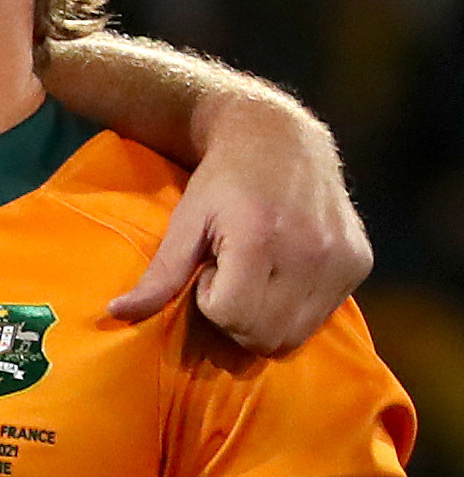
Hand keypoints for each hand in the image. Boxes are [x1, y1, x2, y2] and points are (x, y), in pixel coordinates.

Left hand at [109, 93, 368, 351]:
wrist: (281, 139)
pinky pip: (322, 317)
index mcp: (262, 240)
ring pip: (294, 336)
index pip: (232, 317)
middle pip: (264, 337)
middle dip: (236, 319)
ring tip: (255, 275)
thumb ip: (159, 275)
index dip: (211, 302)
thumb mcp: (184, 222)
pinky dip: (295, 308)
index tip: (210, 270)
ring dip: (266, 319)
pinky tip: (283, 271)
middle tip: (230, 277)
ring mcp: (342, 259)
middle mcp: (311, 252)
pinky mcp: (360, 262)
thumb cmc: (220, 182)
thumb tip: (115, 314)